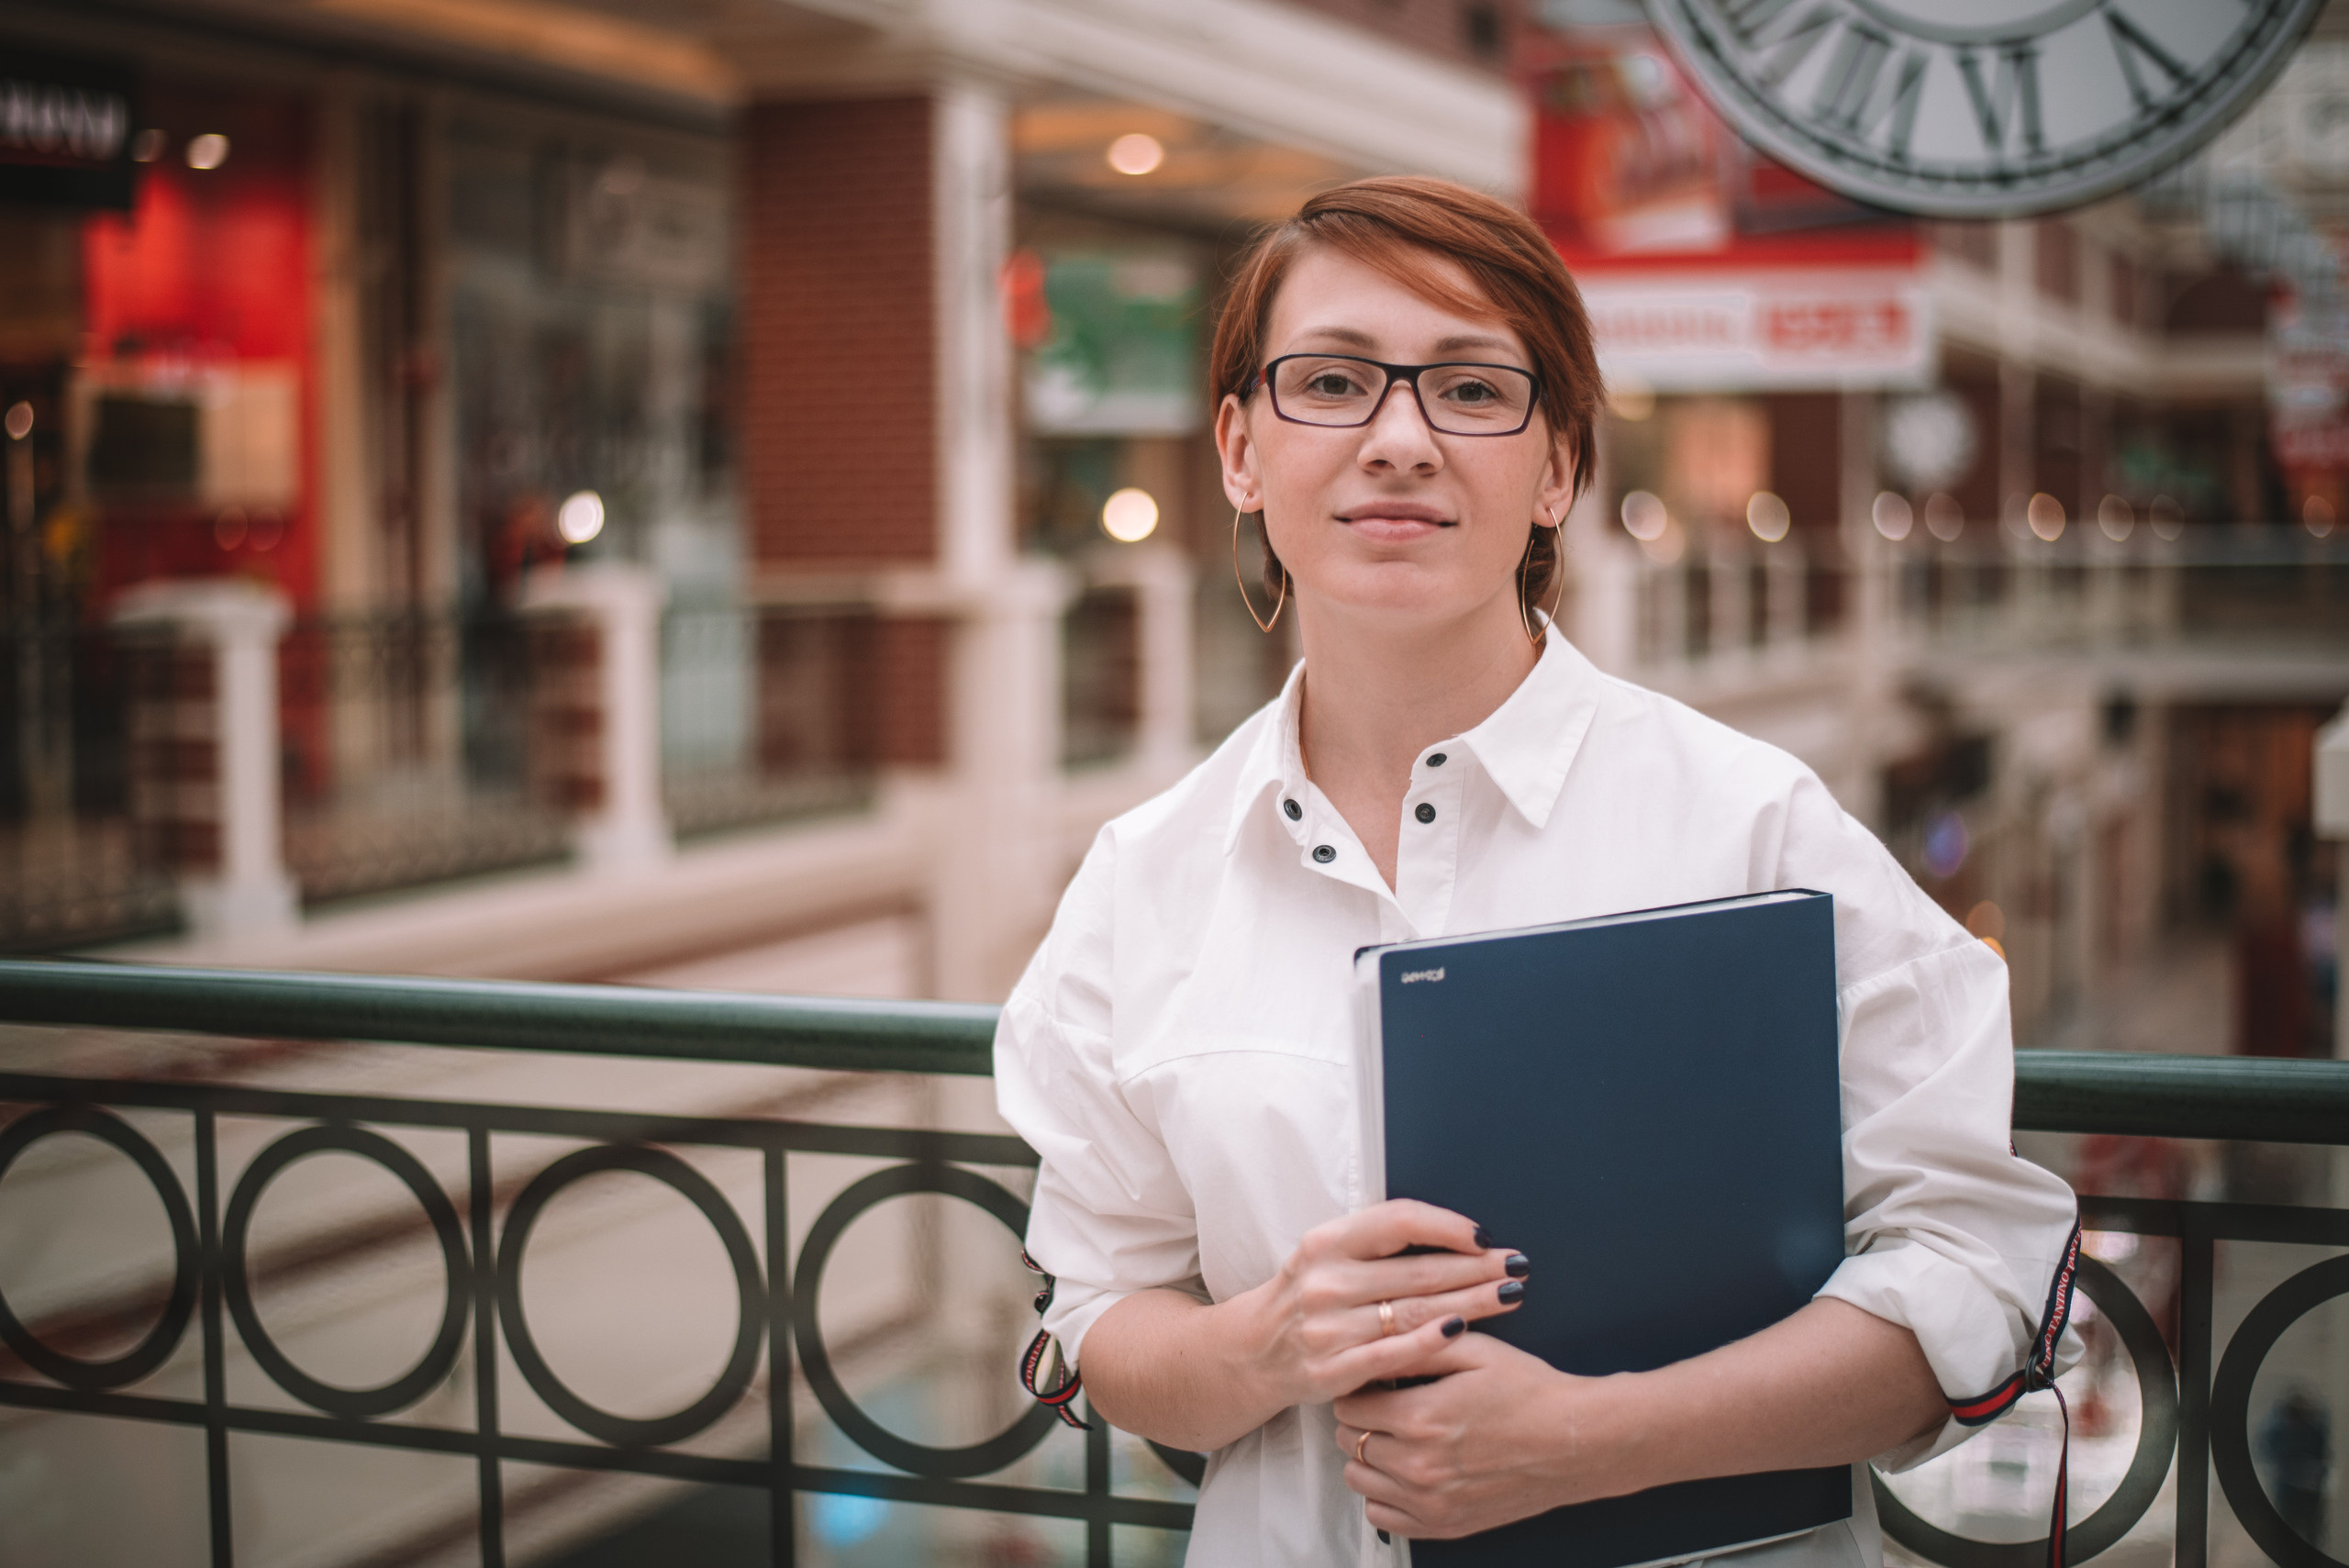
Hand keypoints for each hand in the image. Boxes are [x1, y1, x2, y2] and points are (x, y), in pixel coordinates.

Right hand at [1244, 1199, 1524, 1411]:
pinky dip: (1430, 1342)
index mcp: (1326, 1243)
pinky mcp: (1333, 1371)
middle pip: (1418, 1270)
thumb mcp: (1326, 1255)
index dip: (1446, 1225)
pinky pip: (1392, 1355)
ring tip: (1509, 1295)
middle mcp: (1326, 1282)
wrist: (1252, 1353)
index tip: (1484, 1236)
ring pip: (1414, 1312)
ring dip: (1471, 1303)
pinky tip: (1462, 1331)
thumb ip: (1375, 1242)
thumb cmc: (1305, 1296)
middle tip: (1517, 1264)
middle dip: (1477, 1267)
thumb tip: (1450, 1232)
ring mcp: (1328, 1329)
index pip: (1398, 1221)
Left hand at [1334, 1332, 1626, 1539]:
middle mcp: (1418, 1467)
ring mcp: (1430, 1502)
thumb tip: (1375, 1340)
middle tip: (1384, 1406)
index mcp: (1421, 1418)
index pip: (1349, 1405)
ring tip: (1394, 1437)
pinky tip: (1405, 1472)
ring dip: (1367, 1456)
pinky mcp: (1445, 1525)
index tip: (1374, 1383)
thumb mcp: (1475, 1350)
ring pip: (1358, 1480)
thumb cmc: (1530, 1390)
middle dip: (1360, 1419)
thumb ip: (1419, 1344)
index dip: (1358, 1388)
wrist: (1575, 1441)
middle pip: (1349, 1442)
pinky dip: (1383, 1494)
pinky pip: (1382, 1517)